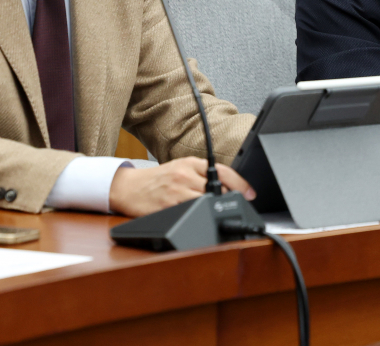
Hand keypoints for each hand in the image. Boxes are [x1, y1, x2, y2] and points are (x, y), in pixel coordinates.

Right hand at [108, 157, 256, 217]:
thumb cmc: (158, 179)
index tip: (250, 193)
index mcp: (190, 163)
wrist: (129, 187)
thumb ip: (202, 173)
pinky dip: (198, 215)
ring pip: (206, 202)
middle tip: (232, 203)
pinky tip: (198, 215)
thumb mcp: (181, 167)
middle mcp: (185, 176)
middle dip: (227, 198)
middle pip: (218, 188)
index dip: (240, 183)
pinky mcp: (168, 208)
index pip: (223, 170)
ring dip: (214, 208)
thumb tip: (229, 184)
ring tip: (214, 210)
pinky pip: (190, 213)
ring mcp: (176, 192)